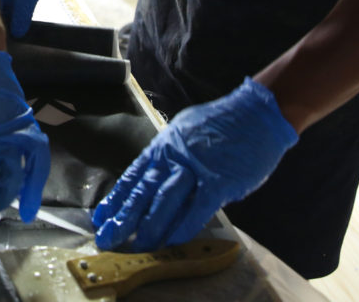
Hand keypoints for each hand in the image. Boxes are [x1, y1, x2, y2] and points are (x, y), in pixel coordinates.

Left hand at [93, 78, 296, 250]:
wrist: (256, 113)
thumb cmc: (223, 123)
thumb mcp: (185, 132)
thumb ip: (172, 156)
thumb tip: (160, 177)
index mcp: (164, 146)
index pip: (133, 176)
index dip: (117, 198)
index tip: (102, 217)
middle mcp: (173, 157)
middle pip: (142, 191)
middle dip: (124, 217)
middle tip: (109, 238)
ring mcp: (195, 169)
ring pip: (164, 201)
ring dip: (149, 226)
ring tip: (137, 245)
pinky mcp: (218, 181)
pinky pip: (197, 208)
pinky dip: (183, 226)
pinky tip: (172, 241)